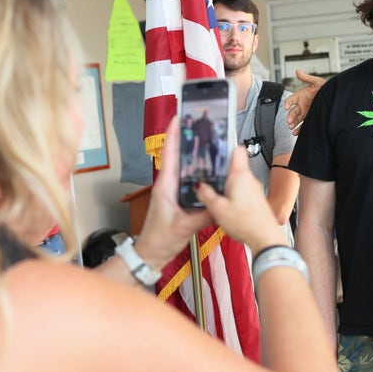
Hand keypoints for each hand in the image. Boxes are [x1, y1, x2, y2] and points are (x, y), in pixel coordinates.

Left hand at [134, 116, 213, 266]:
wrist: (150, 254)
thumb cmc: (160, 239)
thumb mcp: (184, 226)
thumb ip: (204, 214)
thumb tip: (222, 202)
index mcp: (165, 186)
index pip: (169, 154)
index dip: (173, 134)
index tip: (179, 117)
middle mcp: (167, 185)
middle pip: (176, 156)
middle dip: (185, 138)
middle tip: (199, 125)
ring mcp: (171, 192)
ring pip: (182, 167)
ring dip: (192, 154)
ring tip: (206, 142)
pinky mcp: (177, 200)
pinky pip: (187, 180)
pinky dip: (197, 172)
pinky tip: (209, 171)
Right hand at [194, 148, 287, 251]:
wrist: (265, 238)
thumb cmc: (245, 222)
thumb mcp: (217, 209)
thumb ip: (206, 195)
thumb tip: (199, 186)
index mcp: (239, 175)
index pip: (237, 150)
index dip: (226, 147)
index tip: (214, 148)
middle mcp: (249, 179)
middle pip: (234, 165)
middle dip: (220, 169)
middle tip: (207, 174)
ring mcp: (254, 189)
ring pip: (238, 179)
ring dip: (226, 183)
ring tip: (213, 190)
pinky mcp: (256, 199)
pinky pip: (242, 190)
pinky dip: (233, 193)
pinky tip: (225, 203)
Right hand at [283, 70, 325, 135]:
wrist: (335, 97)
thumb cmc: (325, 88)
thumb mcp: (317, 82)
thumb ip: (307, 78)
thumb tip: (298, 71)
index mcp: (301, 96)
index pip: (291, 99)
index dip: (288, 102)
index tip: (286, 106)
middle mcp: (302, 105)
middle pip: (293, 111)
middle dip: (290, 116)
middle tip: (289, 120)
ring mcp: (306, 113)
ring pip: (297, 119)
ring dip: (293, 123)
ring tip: (291, 127)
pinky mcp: (311, 119)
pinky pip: (303, 125)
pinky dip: (299, 129)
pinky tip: (296, 132)